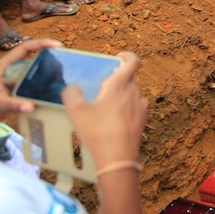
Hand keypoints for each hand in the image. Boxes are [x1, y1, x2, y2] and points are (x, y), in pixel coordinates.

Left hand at [0, 39, 62, 123]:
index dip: (41, 44)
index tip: (57, 45)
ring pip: (35, 65)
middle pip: (32, 55)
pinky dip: (45, 78)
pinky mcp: (20, 81)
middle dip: (49, 56)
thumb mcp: (0, 104)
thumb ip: (14, 105)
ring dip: (48, 68)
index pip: (24, 48)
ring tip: (62, 74)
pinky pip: (35, 75)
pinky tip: (54, 84)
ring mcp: (16, 74)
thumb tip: (31, 107)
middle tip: (64, 61)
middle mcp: (11, 66)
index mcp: (4, 65)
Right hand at [62, 51, 146, 166]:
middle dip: (117, 79)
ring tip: (105, 106)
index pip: (133, 61)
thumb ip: (71, 93)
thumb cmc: (97, 132)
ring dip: (121, 95)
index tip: (117, 57)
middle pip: (130, 78)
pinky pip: (134, 107)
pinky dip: (125, 108)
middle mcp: (135, 93)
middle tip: (102, 87)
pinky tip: (112, 120)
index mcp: (120, 85)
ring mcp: (141, 107)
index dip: (127, 55)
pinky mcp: (143, 120)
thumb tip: (73, 88)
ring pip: (132, 93)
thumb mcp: (75, 110)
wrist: (118, 157)